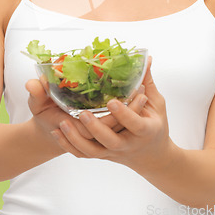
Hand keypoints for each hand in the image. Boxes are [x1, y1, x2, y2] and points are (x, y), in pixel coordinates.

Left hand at [49, 56, 172, 171]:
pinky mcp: (103, 155)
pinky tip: (57, 133)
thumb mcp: (156, 104)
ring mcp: (113, 152)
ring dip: (75, 139)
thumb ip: (148, 82)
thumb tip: (146, 58)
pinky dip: (69, 145)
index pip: (134, 124)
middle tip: (82, 113)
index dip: (124, 114)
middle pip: (110, 140)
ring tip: (62, 123)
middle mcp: (127, 143)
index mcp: (144, 130)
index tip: (112, 102)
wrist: (152, 157)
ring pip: (92, 151)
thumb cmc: (156, 126)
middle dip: (95, 128)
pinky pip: (83, 154)